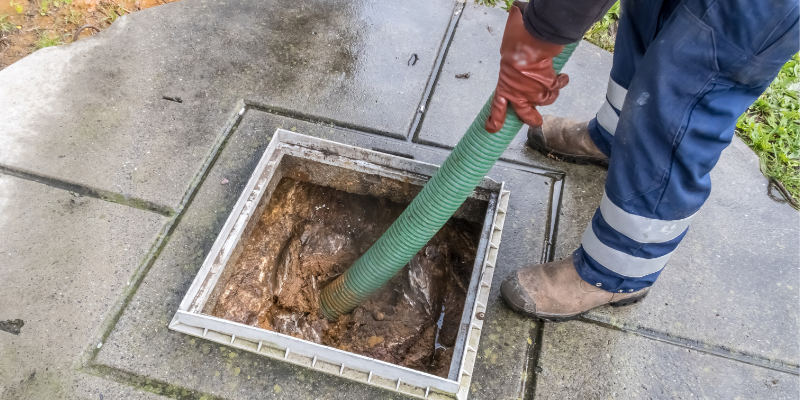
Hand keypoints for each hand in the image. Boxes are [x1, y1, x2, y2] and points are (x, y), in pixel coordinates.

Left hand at [486, 5, 568, 132]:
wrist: (532, 42)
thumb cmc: (516, 40)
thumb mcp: (507, 45)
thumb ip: (511, 49)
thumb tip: (515, 21)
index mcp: (505, 85)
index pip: (497, 106)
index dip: (495, 119)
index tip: (492, 129)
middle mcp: (519, 92)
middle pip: (525, 114)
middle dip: (531, 119)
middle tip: (536, 122)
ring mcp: (535, 91)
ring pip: (546, 100)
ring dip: (551, 93)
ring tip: (553, 84)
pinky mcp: (549, 86)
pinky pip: (558, 87)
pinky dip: (561, 82)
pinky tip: (562, 76)